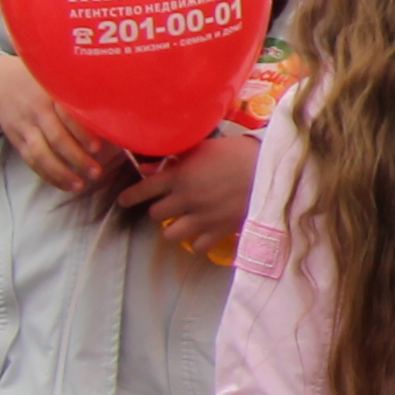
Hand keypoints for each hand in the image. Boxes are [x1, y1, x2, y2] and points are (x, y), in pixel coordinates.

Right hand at [0, 56, 131, 198]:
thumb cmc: (43, 83)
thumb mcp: (58, 79)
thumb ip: (81, 92)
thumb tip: (119, 108)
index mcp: (52, 92)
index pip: (68, 114)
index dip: (82, 132)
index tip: (98, 148)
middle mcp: (37, 109)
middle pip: (56, 137)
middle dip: (76, 157)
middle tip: (97, 172)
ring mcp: (25, 126)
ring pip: (41, 154)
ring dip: (61, 172)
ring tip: (80, 185)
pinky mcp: (17, 140)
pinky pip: (31, 161)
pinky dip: (48, 175)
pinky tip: (65, 185)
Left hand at [130, 125, 256, 257]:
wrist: (270, 172)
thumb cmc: (239, 152)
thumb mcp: (205, 146)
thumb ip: (178, 156)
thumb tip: (152, 166)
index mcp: (179, 177)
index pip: (142, 190)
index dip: (130, 196)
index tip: (124, 201)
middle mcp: (185, 200)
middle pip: (154, 214)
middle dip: (159, 209)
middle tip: (168, 204)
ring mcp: (201, 219)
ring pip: (170, 235)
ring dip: (174, 228)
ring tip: (183, 222)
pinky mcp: (218, 232)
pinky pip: (198, 247)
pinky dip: (198, 242)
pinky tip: (203, 234)